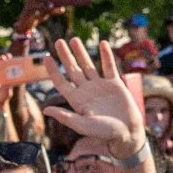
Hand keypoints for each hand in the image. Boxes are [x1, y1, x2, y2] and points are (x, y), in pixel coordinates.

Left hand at [41, 39, 142, 153]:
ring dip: (81, 52)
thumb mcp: (82, 125)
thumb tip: (45, 110)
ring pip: (88, 65)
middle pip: (73, 70)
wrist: (126, 133)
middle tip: (58, 41)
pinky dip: (106, 55)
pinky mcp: (115, 84)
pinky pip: (109, 66)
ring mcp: (100, 86)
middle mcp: (86, 91)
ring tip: (74, 39)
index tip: (46, 57)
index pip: (61, 82)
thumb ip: (65, 117)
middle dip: (65, 56)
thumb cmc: (103, 133)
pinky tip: (103, 43)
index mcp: (76, 101)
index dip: (53, 70)